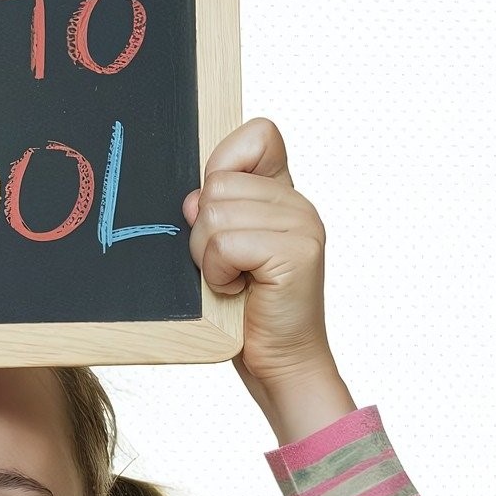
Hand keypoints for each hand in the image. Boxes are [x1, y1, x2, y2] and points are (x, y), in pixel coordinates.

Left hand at [182, 119, 353, 441]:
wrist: (276, 361)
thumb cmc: (241, 308)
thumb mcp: (221, 248)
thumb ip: (214, 208)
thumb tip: (193, 197)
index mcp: (282, 192)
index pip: (258, 134)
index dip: (224, 167)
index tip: (221, 216)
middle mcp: (298, 202)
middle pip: (217, 182)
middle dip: (202, 229)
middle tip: (225, 264)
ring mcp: (302, 224)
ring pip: (215, 213)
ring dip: (207, 255)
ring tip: (231, 278)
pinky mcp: (296, 252)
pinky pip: (225, 243)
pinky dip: (217, 273)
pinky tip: (237, 289)